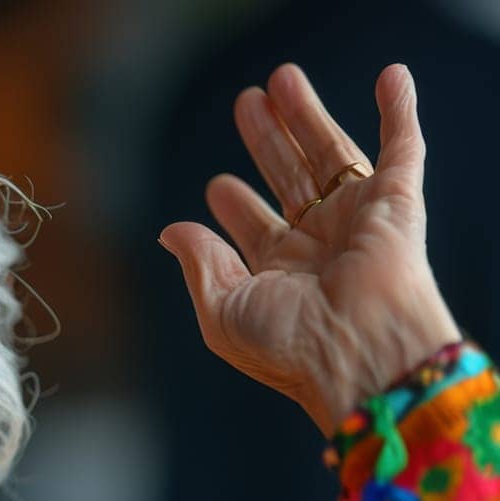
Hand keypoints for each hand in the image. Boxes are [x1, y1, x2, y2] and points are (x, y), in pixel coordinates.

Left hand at [160, 63, 460, 433]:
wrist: (355, 349)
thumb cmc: (287, 345)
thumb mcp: (222, 311)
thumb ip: (199, 265)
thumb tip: (170, 231)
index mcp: (279, 276)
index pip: (256, 229)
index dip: (236, 206)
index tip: (217, 187)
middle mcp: (320, 246)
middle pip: (290, 178)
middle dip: (268, 140)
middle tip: (247, 102)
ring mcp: (358, 221)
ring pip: (331, 154)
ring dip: (308, 116)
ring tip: (281, 79)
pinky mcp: (397, 202)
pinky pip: (403, 148)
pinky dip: (400, 111)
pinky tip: (391, 77)